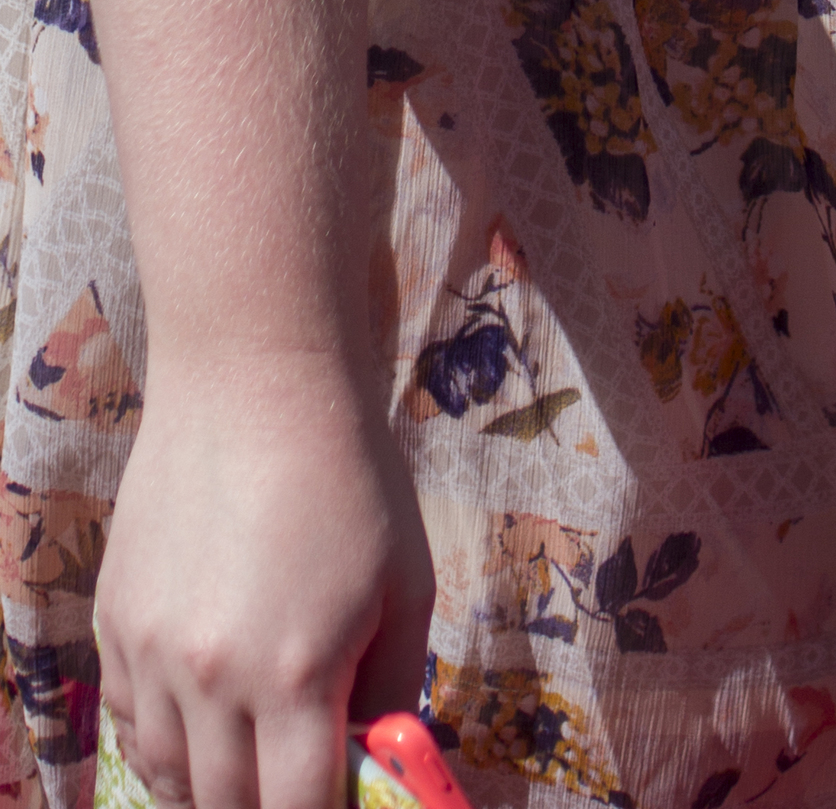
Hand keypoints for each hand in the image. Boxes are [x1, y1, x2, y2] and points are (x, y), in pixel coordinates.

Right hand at [96, 354, 432, 808]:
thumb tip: (376, 755)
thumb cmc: (352, 476)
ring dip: (210, 787)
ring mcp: (149, 651)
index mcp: (294, 673)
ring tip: (248, 766)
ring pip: (166, 775)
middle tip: (298, 777)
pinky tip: (198, 727)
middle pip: (226, 804)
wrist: (256, 382)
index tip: (337, 800)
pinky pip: (126, 721)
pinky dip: (161, 743)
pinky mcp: (114, 620)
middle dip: (267, 805)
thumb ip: (391, 688)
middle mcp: (209, 677)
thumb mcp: (406, 583)